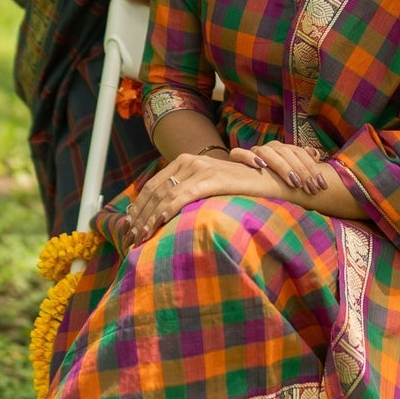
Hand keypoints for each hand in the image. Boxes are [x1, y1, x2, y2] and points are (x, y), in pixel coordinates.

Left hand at [121, 148, 268, 247]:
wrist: (270, 180)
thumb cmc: (240, 189)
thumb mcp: (209, 187)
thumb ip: (189, 192)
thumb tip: (165, 212)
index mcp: (185, 161)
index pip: (153, 185)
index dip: (139, 207)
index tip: (129, 226)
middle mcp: (190, 161)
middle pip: (155, 191)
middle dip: (140, 216)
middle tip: (131, 237)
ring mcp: (201, 168)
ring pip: (166, 195)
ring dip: (150, 218)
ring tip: (141, 237)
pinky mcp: (212, 178)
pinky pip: (184, 196)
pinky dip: (168, 210)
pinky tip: (159, 223)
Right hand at [228, 140, 328, 195]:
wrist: (243, 178)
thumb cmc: (272, 179)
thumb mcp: (291, 173)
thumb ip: (303, 163)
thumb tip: (315, 154)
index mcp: (284, 149)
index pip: (301, 153)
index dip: (313, 168)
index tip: (322, 186)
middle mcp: (270, 147)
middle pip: (287, 153)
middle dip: (302, 171)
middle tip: (311, 189)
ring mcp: (254, 151)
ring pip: (268, 153)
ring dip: (282, 167)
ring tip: (294, 182)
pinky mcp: (237, 157)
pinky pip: (240, 153)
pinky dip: (249, 157)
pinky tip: (260, 166)